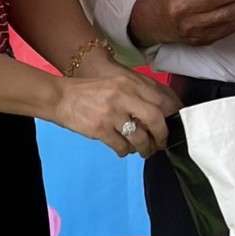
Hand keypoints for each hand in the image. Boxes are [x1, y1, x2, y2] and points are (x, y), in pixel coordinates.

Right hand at [47, 67, 178, 156]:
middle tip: (161, 143)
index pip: (162, 100)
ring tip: (143, 150)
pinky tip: (124, 150)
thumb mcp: (117, 85)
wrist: (61, 97)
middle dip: (162, 136)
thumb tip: (162, 113)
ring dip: (145, 148)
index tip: (173, 126)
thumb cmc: (91, 92)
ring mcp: (111, 113)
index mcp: (130, 83)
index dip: (173, 116)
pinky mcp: (100, 129)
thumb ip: (139, 94)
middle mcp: (123, 96)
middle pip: (156, 119)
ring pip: (140, 137)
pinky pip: (122, 147)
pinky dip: (126, 152)